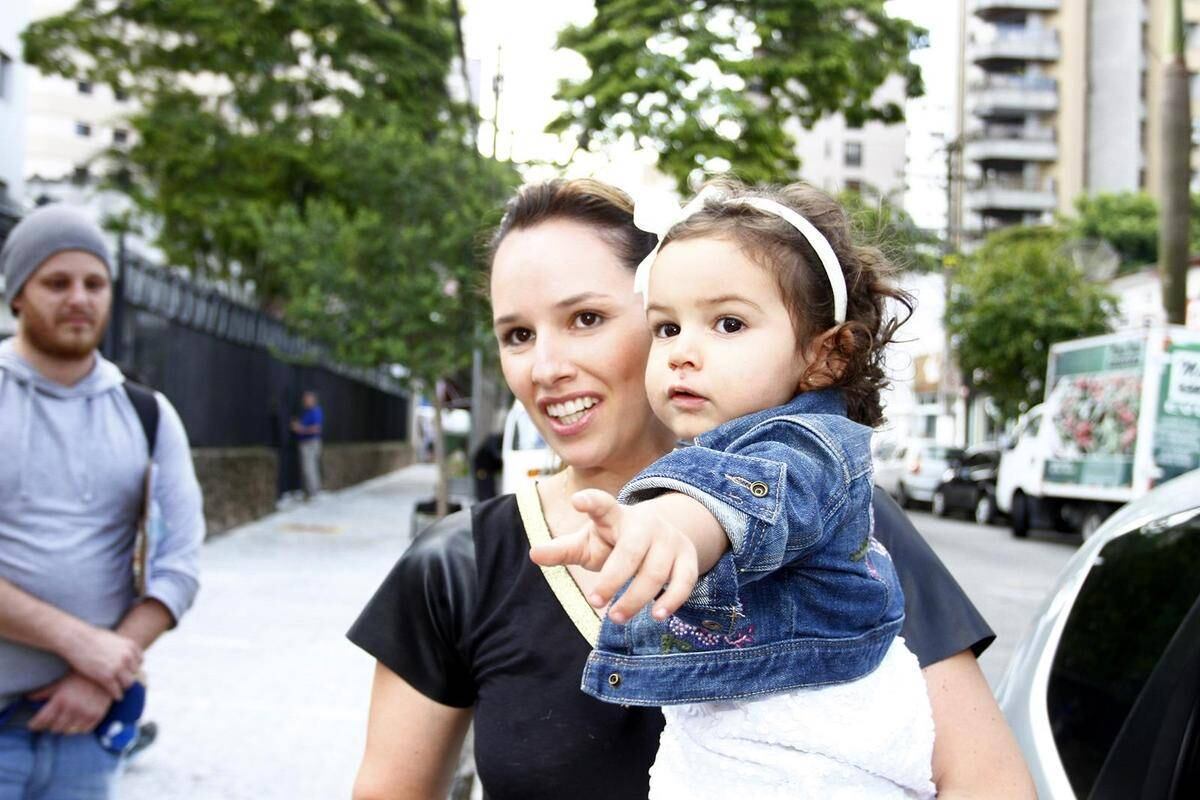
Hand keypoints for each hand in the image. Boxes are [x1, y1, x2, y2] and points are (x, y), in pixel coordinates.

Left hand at [26, 672, 113, 734]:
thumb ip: (43, 692)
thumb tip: (28, 698)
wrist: (104, 672)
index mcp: (60, 700)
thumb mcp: (59, 682)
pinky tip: (76, 722)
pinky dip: (78, 728)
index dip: (34, 725)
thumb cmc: (79, 676)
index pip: (42, 720)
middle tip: (50, 722)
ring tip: (63, 722)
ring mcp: (86, 713)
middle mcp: (72, 709)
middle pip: (54, 728)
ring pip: (68, 732)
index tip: (33, 725)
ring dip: (64, 728)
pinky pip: (84, 730)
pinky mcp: (97, 715)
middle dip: (50, 725)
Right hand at [61, 626, 141, 700]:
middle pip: (134, 673)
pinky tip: (115, 697)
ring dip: (123, 687)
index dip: (131, 667)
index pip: (139, 661)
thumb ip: (122, 648)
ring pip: (128, 684)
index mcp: (131, 646)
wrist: (76, 639)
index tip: (125, 671)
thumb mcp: (113, 639)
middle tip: (120, 682)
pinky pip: (117, 691)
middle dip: (127, 677)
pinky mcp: (106, 677)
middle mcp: (127, 656)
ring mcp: (118, 667)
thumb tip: (126, 657)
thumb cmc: (91, 638)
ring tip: (118, 690)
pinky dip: (117, 695)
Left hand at [529, 489, 699, 623]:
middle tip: (594, 601)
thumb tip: (533, 554)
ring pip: (656, 571)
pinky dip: (673, 599)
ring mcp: (668, 539)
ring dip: (636, 597)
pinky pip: (685, 579)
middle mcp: (644, 524)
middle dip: (612, 579)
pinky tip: (658, 616)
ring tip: (616, 617)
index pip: (602, 505)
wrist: (659, 534)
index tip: (577, 500)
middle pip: (629, 551)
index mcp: (614, 516)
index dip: (591, 502)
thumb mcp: (587, 542)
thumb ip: (562, 550)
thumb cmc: (612, 541)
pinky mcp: (686, 556)